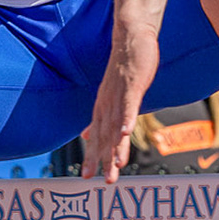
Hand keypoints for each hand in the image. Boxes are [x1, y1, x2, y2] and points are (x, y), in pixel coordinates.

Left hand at [80, 36, 157, 182]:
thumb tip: (89, 135)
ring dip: (117, 146)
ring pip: (117, 125)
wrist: (130, 37)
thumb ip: (104, 116)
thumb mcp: (112, 95)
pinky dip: (127, 119)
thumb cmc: (124, 68)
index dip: (92, 157)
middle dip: (105, 160)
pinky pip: (129, 105)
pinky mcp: (132, 84)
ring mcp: (119, 95)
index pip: (97, 137)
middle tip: (106, 182)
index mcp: (103, 107)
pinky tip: (127, 132)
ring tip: (117, 166)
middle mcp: (107, 104)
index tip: (87, 177)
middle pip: (106, 136)